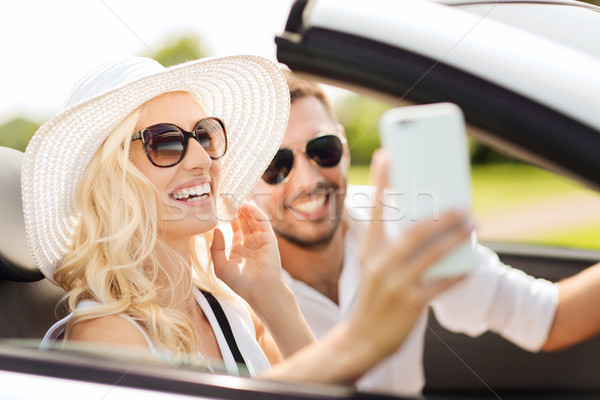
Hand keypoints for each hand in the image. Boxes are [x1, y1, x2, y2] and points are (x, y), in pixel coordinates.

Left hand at [211, 202, 285, 312]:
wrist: (260, 291)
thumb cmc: (240, 283)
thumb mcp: (221, 266)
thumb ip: (216, 248)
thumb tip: (216, 230)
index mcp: (239, 248)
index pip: (234, 227)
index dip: (228, 217)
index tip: (220, 206)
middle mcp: (250, 242)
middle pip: (244, 220)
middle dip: (237, 209)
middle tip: (228, 197)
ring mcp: (260, 240)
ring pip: (253, 219)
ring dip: (246, 208)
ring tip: (236, 198)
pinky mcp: (269, 239)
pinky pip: (263, 222)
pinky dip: (256, 213)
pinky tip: (247, 206)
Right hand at [350, 150, 472, 359]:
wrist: (361, 339)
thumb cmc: (372, 300)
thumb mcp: (373, 270)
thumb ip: (392, 249)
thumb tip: (425, 228)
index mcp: (370, 252)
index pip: (376, 211)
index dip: (381, 182)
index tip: (386, 155)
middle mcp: (381, 264)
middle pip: (414, 230)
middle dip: (441, 215)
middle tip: (462, 205)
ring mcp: (396, 284)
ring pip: (432, 253)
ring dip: (455, 237)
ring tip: (472, 225)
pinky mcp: (412, 303)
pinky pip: (442, 284)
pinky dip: (457, 273)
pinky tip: (469, 266)